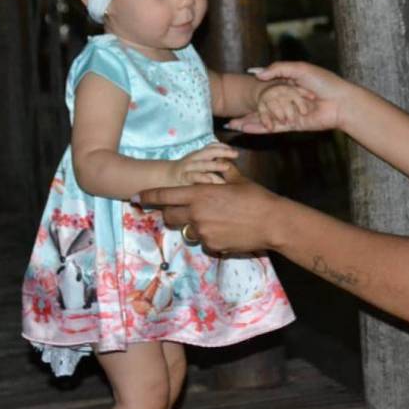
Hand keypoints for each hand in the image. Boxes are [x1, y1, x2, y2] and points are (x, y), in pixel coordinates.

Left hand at [137, 164, 284, 252]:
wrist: (272, 223)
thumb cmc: (257, 197)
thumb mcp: (238, 180)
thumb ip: (222, 172)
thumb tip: (219, 163)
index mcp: (199, 194)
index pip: (165, 196)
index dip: (148, 197)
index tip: (137, 198)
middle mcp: (196, 214)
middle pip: (169, 216)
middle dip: (170, 213)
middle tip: (180, 210)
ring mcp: (202, 232)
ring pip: (187, 230)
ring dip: (194, 225)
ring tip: (215, 220)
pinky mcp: (212, 245)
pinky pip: (203, 241)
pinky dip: (209, 236)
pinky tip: (226, 231)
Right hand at [167, 142, 238, 185]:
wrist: (165, 178)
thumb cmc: (186, 172)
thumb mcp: (198, 163)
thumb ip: (211, 162)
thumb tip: (230, 164)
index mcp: (199, 154)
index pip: (212, 146)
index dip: (223, 146)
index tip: (234, 150)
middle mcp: (195, 158)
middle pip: (210, 152)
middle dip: (223, 152)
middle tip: (236, 154)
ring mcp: (189, 167)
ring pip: (203, 165)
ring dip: (215, 165)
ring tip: (227, 166)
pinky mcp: (184, 178)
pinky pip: (194, 177)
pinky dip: (202, 178)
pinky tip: (210, 181)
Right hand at [227, 62, 350, 133]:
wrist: (340, 102)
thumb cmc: (324, 82)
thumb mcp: (299, 69)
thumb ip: (277, 69)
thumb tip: (256, 73)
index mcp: (289, 84)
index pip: (266, 88)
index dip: (251, 91)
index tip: (234, 92)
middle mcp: (288, 100)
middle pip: (262, 106)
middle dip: (246, 112)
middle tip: (228, 117)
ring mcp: (290, 113)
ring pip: (265, 118)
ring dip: (248, 122)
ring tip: (231, 125)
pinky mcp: (294, 125)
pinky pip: (273, 127)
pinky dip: (259, 128)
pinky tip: (245, 129)